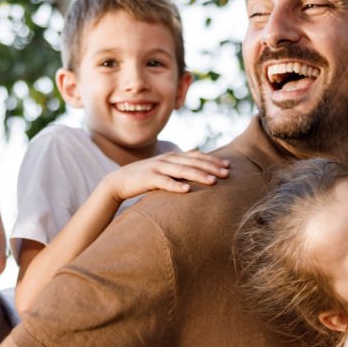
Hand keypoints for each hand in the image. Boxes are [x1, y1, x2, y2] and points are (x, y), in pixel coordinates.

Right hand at [103, 149, 229, 203]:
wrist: (120, 180)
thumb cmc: (146, 176)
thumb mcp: (165, 168)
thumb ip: (180, 164)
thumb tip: (198, 161)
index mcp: (173, 156)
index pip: (197, 156)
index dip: (213, 160)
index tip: (228, 166)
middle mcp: (168, 159)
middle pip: (193, 162)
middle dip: (211, 167)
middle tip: (227, 174)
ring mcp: (158, 168)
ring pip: (182, 171)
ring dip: (199, 175)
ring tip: (213, 182)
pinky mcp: (149, 178)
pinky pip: (164, 182)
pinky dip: (176, 186)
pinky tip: (187, 190)